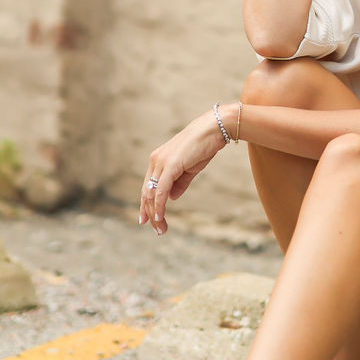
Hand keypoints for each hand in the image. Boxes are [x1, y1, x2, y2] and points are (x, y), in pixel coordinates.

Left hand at [139, 108, 231, 234]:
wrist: (213, 129)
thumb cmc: (203, 147)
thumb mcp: (190, 169)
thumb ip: (179, 183)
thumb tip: (171, 198)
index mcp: (158, 160)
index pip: (147, 187)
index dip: (146, 205)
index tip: (147, 220)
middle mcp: (155, 161)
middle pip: (146, 192)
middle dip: (150, 214)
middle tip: (157, 230)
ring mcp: (161, 162)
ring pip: (152, 193)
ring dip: (155, 214)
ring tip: (161, 229)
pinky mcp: (170, 165)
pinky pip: (161, 190)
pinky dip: (159, 205)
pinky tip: (160, 216)